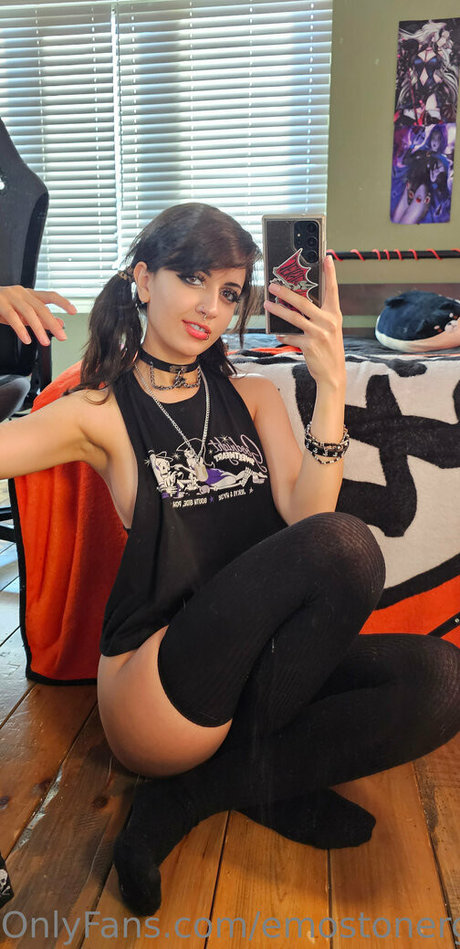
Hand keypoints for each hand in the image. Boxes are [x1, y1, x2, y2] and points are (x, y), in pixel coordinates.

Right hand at [0, 286, 76, 345]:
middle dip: (53, 323)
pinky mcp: (0, 303)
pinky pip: (12, 317)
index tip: (74, 311)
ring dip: (39, 328)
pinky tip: (26, 339)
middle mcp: (22, 293)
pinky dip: (21, 329)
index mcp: (29, 294)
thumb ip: (40, 318)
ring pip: (29, 312)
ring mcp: (10, 296)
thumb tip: (60, 323)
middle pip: (41, 307)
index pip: (50, 296)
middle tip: (62, 336)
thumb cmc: (2, 306)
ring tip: (45, 341)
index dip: (63, 302)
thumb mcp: (22, 313)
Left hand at [263, 256, 345, 388]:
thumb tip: (297, 305)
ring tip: (266, 304)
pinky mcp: (309, 345)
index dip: (330, 273)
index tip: (326, 257)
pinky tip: (277, 333)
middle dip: (286, 292)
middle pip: (303, 302)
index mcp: (334, 315)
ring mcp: (319, 333)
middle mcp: (328, 322)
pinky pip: (291, 336)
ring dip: (277, 310)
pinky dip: (283, 335)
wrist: (333, 374)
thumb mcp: (329, 330)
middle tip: (273, 285)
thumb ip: (318, 316)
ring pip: (293, 317)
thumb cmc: (329, 349)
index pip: (333, 290)